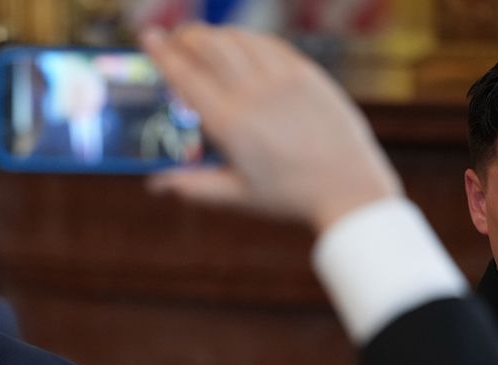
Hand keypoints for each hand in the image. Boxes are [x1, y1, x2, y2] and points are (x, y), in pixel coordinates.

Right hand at [141, 25, 401, 232]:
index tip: (148, 37)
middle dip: (187, 36)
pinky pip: (271, 44)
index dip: (163, 53)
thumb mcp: (235, 196)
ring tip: (203, 38)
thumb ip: (191, 186)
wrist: (348, 188)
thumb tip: (154, 186)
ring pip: (240, 39)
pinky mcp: (309, 74)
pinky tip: (241, 42)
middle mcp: (254, 94)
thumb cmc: (289, 197)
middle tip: (174, 38)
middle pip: (211, 46)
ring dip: (216, 33)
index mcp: (230, 124)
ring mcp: (284, 79)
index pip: (186, 76)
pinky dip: (248, 38)